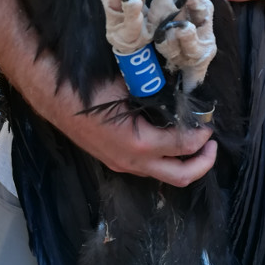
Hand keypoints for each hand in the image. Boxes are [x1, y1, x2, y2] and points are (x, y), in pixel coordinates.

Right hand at [39, 75, 216, 186]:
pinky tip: (167, 141)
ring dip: (184, 163)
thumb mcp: (128, 88)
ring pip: (163, 175)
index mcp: (138, 144)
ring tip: (194, 143)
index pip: (183, 146)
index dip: (202, 135)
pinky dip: (165, 160)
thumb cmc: (88, 90)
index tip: (209, 122)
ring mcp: (122, 164)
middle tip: (212, 144)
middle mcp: (132, 162)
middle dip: (203, 163)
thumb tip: (180, 93)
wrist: (53, 97)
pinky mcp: (114, 161)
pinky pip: (148, 168)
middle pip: (180, 176)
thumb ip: (156, 95)